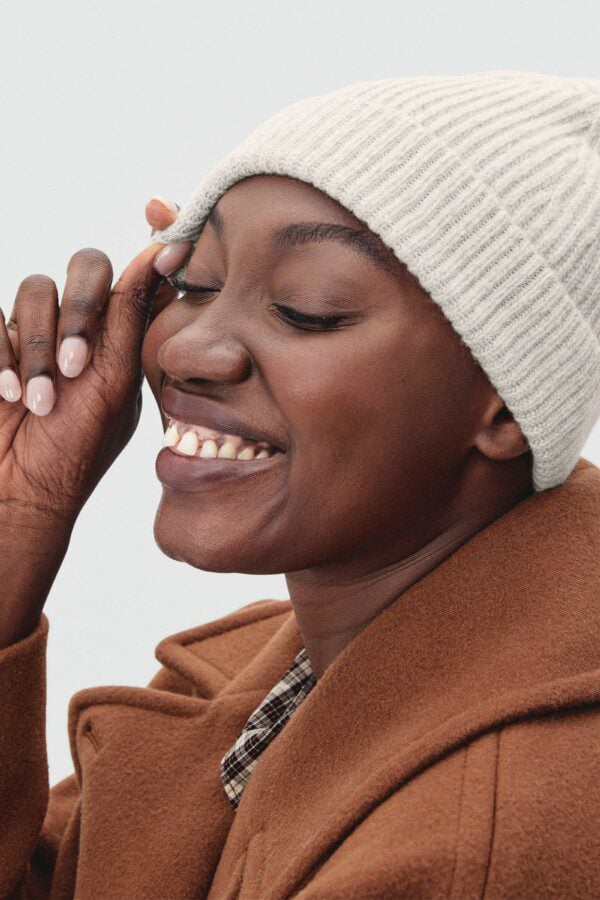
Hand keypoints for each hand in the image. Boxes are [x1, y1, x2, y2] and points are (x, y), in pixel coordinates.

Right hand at [0, 244, 165, 529]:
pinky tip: (7, 395)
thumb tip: (165, 249)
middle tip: (75, 368)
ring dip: (36, 350)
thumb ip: (132, 314)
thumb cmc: (75, 447)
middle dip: (80, 313)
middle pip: (86, 268)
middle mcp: (82, 324)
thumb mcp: (113, 381)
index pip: (137, 273)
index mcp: (122, 336)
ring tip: (37, 402)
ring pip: (35, 290)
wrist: (17, 490)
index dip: (153, 235)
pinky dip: (0, 357)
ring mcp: (35, 330)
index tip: (159, 206)